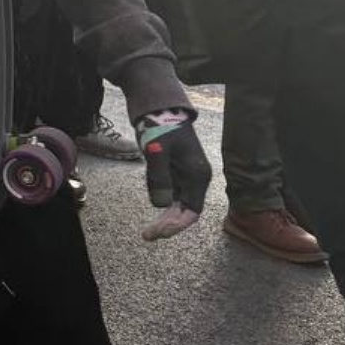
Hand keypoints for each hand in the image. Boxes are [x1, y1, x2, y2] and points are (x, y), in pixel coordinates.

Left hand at [138, 114, 210, 233]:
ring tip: (149, 180)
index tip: (158, 232)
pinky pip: (167, 192)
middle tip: (147, 235)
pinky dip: (157, 192)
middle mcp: (195, 179)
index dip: (177, 225)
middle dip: (167, 224)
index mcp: (198, 175)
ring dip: (161, 211)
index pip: (192, 212)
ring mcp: (186, 177)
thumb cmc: (161, 127)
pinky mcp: (176, 174)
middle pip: (184, 212)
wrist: (159, 109)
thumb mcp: (157, 151)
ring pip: (174, 205)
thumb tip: (162, 206)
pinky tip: (150, 175)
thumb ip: (160, 178)